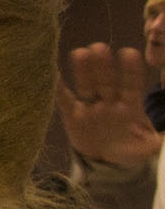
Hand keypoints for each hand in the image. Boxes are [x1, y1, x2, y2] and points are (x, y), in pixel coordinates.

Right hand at [56, 42, 161, 166]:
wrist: (106, 161)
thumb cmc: (131, 149)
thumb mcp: (148, 146)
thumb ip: (156, 141)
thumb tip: (162, 139)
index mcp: (130, 104)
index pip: (131, 84)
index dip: (130, 70)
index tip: (127, 53)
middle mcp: (110, 100)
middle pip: (106, 80)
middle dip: (103, 64)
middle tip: (98, 47)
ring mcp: (91, 106)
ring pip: (87, 84)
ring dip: (83, 70)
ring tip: (78, 53)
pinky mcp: (73, 115)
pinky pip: (65, 100)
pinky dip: (58, 88)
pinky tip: (53, 75)